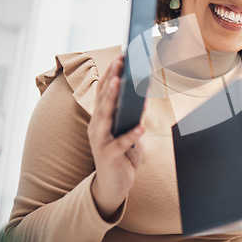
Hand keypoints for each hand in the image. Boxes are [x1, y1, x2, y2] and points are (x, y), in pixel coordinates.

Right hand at [88, 55, 145, 220]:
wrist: (113, 185)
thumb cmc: (123, 154)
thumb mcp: (130, 132)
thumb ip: (134, 117)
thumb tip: (144, 98)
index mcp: (101, 117)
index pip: (105, 91)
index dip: (112, 73)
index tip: (120, 56)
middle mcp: (97, 125)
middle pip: (104, 97)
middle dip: (112, 77)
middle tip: (120, 60)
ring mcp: (100, 140)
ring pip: (105, 115)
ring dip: (112, 97)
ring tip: (120, 82)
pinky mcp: (108, 155)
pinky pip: (119, 144)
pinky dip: (129, 135)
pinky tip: (139, 128)